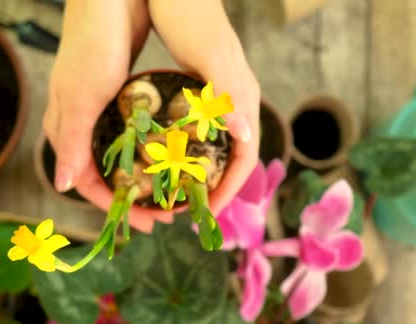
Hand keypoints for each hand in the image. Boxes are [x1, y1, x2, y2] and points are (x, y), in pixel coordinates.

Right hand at [43, 0, 171, 232]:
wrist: (106, 1)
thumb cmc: (90, 46)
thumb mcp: (80, 98)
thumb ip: (71, 143)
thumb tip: (61, 186)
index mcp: (65, 129)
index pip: (88, 184)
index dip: (117, 208)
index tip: (148, 224)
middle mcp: (79, 124)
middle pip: (106, 175)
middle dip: (135, 197)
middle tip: (166, 212)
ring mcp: (98, 110)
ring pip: (120, 156)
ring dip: (143, 175)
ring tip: (171, 189)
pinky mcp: (116, 95)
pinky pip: (131, 134)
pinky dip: (148, 150)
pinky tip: (169, 155)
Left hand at [148, 0, 260, 214]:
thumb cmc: (190, 15)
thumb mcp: (210, 55)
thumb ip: (230, 94)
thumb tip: (247, 140)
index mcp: (242, 98)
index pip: (245, 156)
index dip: (230, 189)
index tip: (207, 213)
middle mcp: (235, 101)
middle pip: (233, 157)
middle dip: (216, 187)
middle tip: (190, 209)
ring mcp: (218, 96)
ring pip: (217, 145)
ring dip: (202, 172)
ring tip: (179, 192)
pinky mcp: (201, 90)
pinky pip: (200, 131)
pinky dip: (189, 151)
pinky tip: (168, 157)